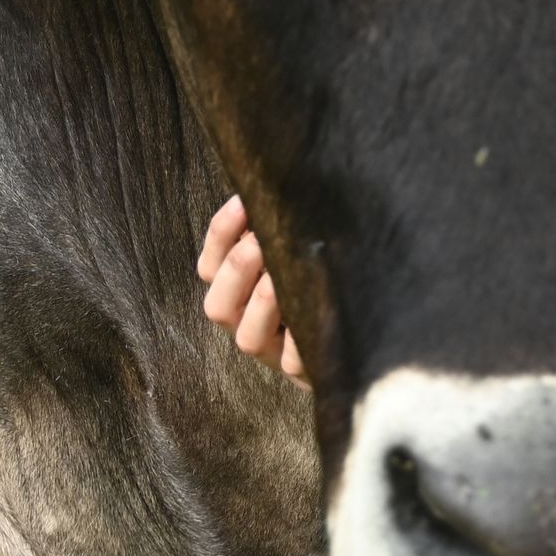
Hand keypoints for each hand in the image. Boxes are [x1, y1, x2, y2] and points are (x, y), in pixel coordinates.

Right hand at [198, 195, 308, 390]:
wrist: (346, 338)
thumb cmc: (313, 280)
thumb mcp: (291, 253)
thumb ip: (278, 229)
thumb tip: (288, 184)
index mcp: (232, 291)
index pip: (210, 264)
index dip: (223, 232)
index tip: (243, 200)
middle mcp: (241, 323)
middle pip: (218, 304)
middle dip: (239, 267)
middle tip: (263, 239)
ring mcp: (269, 351)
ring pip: (248, 335)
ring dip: (265, 302)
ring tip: (283, 276)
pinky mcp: (300, 371)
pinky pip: (296, 360)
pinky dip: (304, 340)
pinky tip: (320, 313)